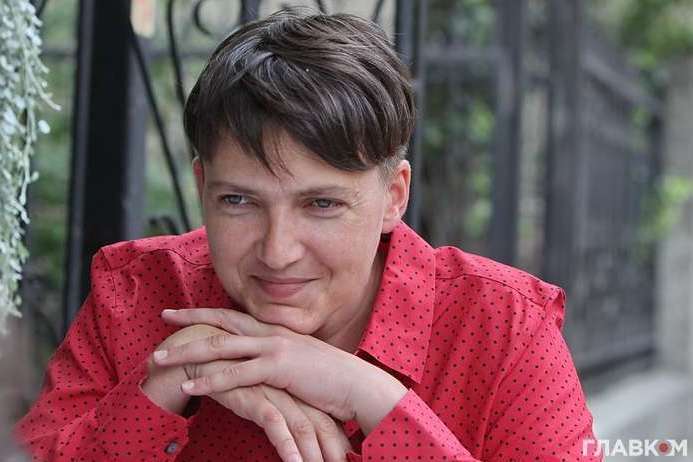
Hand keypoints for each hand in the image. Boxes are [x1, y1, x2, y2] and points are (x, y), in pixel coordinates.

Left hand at [147, 324, 352, 460]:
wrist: (356, 384)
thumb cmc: (330, 378)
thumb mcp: (300, 361)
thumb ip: (278, 358)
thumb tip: (262, 364)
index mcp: (275, 329)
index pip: (233, 315)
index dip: (205, 312)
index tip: (182, 311)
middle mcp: (271, 333)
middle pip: (221, 321)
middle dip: (189, 318)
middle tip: (162, 316)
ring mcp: (273, 348)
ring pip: (220, 346)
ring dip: (187, 351)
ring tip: (159, 358)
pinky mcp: (277, 368)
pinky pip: (235, 374)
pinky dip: (210, 380)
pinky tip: (190, 385)